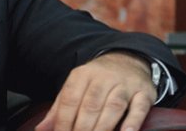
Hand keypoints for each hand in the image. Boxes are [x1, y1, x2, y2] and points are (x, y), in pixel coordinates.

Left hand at [35, 52, 155, 130]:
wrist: (128, 60)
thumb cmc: (96, 81)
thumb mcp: (75, 87)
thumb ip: (59, 108)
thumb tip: (41, 128)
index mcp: (82, 75)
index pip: (70, 99)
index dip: (64, 120)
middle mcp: (103, 77)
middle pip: (91, 105)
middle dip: (83, 128)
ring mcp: (125, 84)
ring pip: (114, 106)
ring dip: (104, 127)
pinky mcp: (144, 92)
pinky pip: (139, 106)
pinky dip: (133, 121)